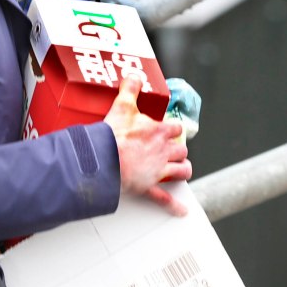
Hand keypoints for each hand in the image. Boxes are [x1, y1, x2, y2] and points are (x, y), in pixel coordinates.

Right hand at [104, 74, 192, 215]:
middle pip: (181, 149)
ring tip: (180, 171)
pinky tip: (181, 210)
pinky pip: (164, 198)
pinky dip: (174, 206)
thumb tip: (134, 76)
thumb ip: (129, 89)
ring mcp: (158, 170)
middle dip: (178, 150)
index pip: (175, 127)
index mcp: (159, 131)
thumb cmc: (113, 136)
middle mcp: (163, 151)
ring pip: (181, 171)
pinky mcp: (148, 186)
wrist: (104, 161)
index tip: (168, 129)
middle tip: (172, 150)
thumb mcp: (122, 106)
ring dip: (182, 171)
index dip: (173, 128)